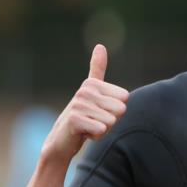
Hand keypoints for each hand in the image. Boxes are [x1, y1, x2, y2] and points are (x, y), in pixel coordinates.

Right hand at [41, 44, 129, 163]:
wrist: (61, 141)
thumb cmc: (83, 117)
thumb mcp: (93, 93)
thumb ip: (97, 70)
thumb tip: (100, 45)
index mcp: (93, 83)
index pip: (125, 99)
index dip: (116, 111)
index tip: (99, 112)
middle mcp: (85, 90)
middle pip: (120, 110)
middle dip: (111, 121)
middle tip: (93, 121)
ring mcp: (79, 104)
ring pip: (111, 121)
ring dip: (102, 130)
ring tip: (88, 127)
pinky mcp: (75, 119)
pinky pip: (101, 129)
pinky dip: (96, 136)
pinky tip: (83, 134)